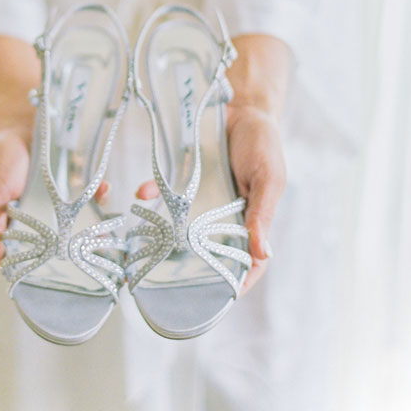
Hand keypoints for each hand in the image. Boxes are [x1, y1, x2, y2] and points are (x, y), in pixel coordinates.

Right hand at [0, 125, 111, 272]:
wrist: (19, 124)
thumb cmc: (0, 161)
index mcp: (22, 227)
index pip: (37, 254)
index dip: (52, 265)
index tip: (68, 273)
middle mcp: (45, 218)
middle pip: (66, 242)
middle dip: (83, 249)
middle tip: (96, 252)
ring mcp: (63, 202)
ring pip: (83, 222)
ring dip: (98, 225)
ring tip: (106, 230)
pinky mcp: (77, 183)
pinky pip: (94, 193)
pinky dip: (101, 192)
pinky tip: (105, 188)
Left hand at [135, 102, 286, 296]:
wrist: (241, 106)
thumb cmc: (263, 144)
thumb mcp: (268, 178)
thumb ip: (262, 214)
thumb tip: (264, 255)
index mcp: (250, 221)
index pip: (245, 264)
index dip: (233, 285)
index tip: (217, 304)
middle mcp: (223, 216)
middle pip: (206, 252)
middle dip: (187, 267)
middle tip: (164, 282)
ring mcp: (202, 199)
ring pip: (180, 227)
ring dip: (161, 235)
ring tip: (141, 247)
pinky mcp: (185, 180)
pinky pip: (164, 193)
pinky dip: (152, 194)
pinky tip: (142, 192)